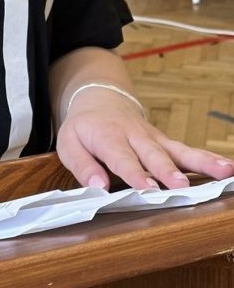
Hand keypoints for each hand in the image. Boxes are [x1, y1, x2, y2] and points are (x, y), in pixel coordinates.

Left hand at [56, 87, 233, 190]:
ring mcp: (154, 139)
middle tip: (181, 187)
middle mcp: (135, 136)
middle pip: (154, 154)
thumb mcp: (68, 143)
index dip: (134, 173)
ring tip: (224, 172)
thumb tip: (97, 188)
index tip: (146, 189)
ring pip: (179, 150)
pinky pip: (188, 151)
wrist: (100, 98)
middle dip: (168, 171)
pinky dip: (208, 160)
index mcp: (107, 136)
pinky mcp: (166, 142)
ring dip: (201, 162)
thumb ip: (82, 166)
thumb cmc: (84, 127)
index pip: (121, 157)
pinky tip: (228, 169)